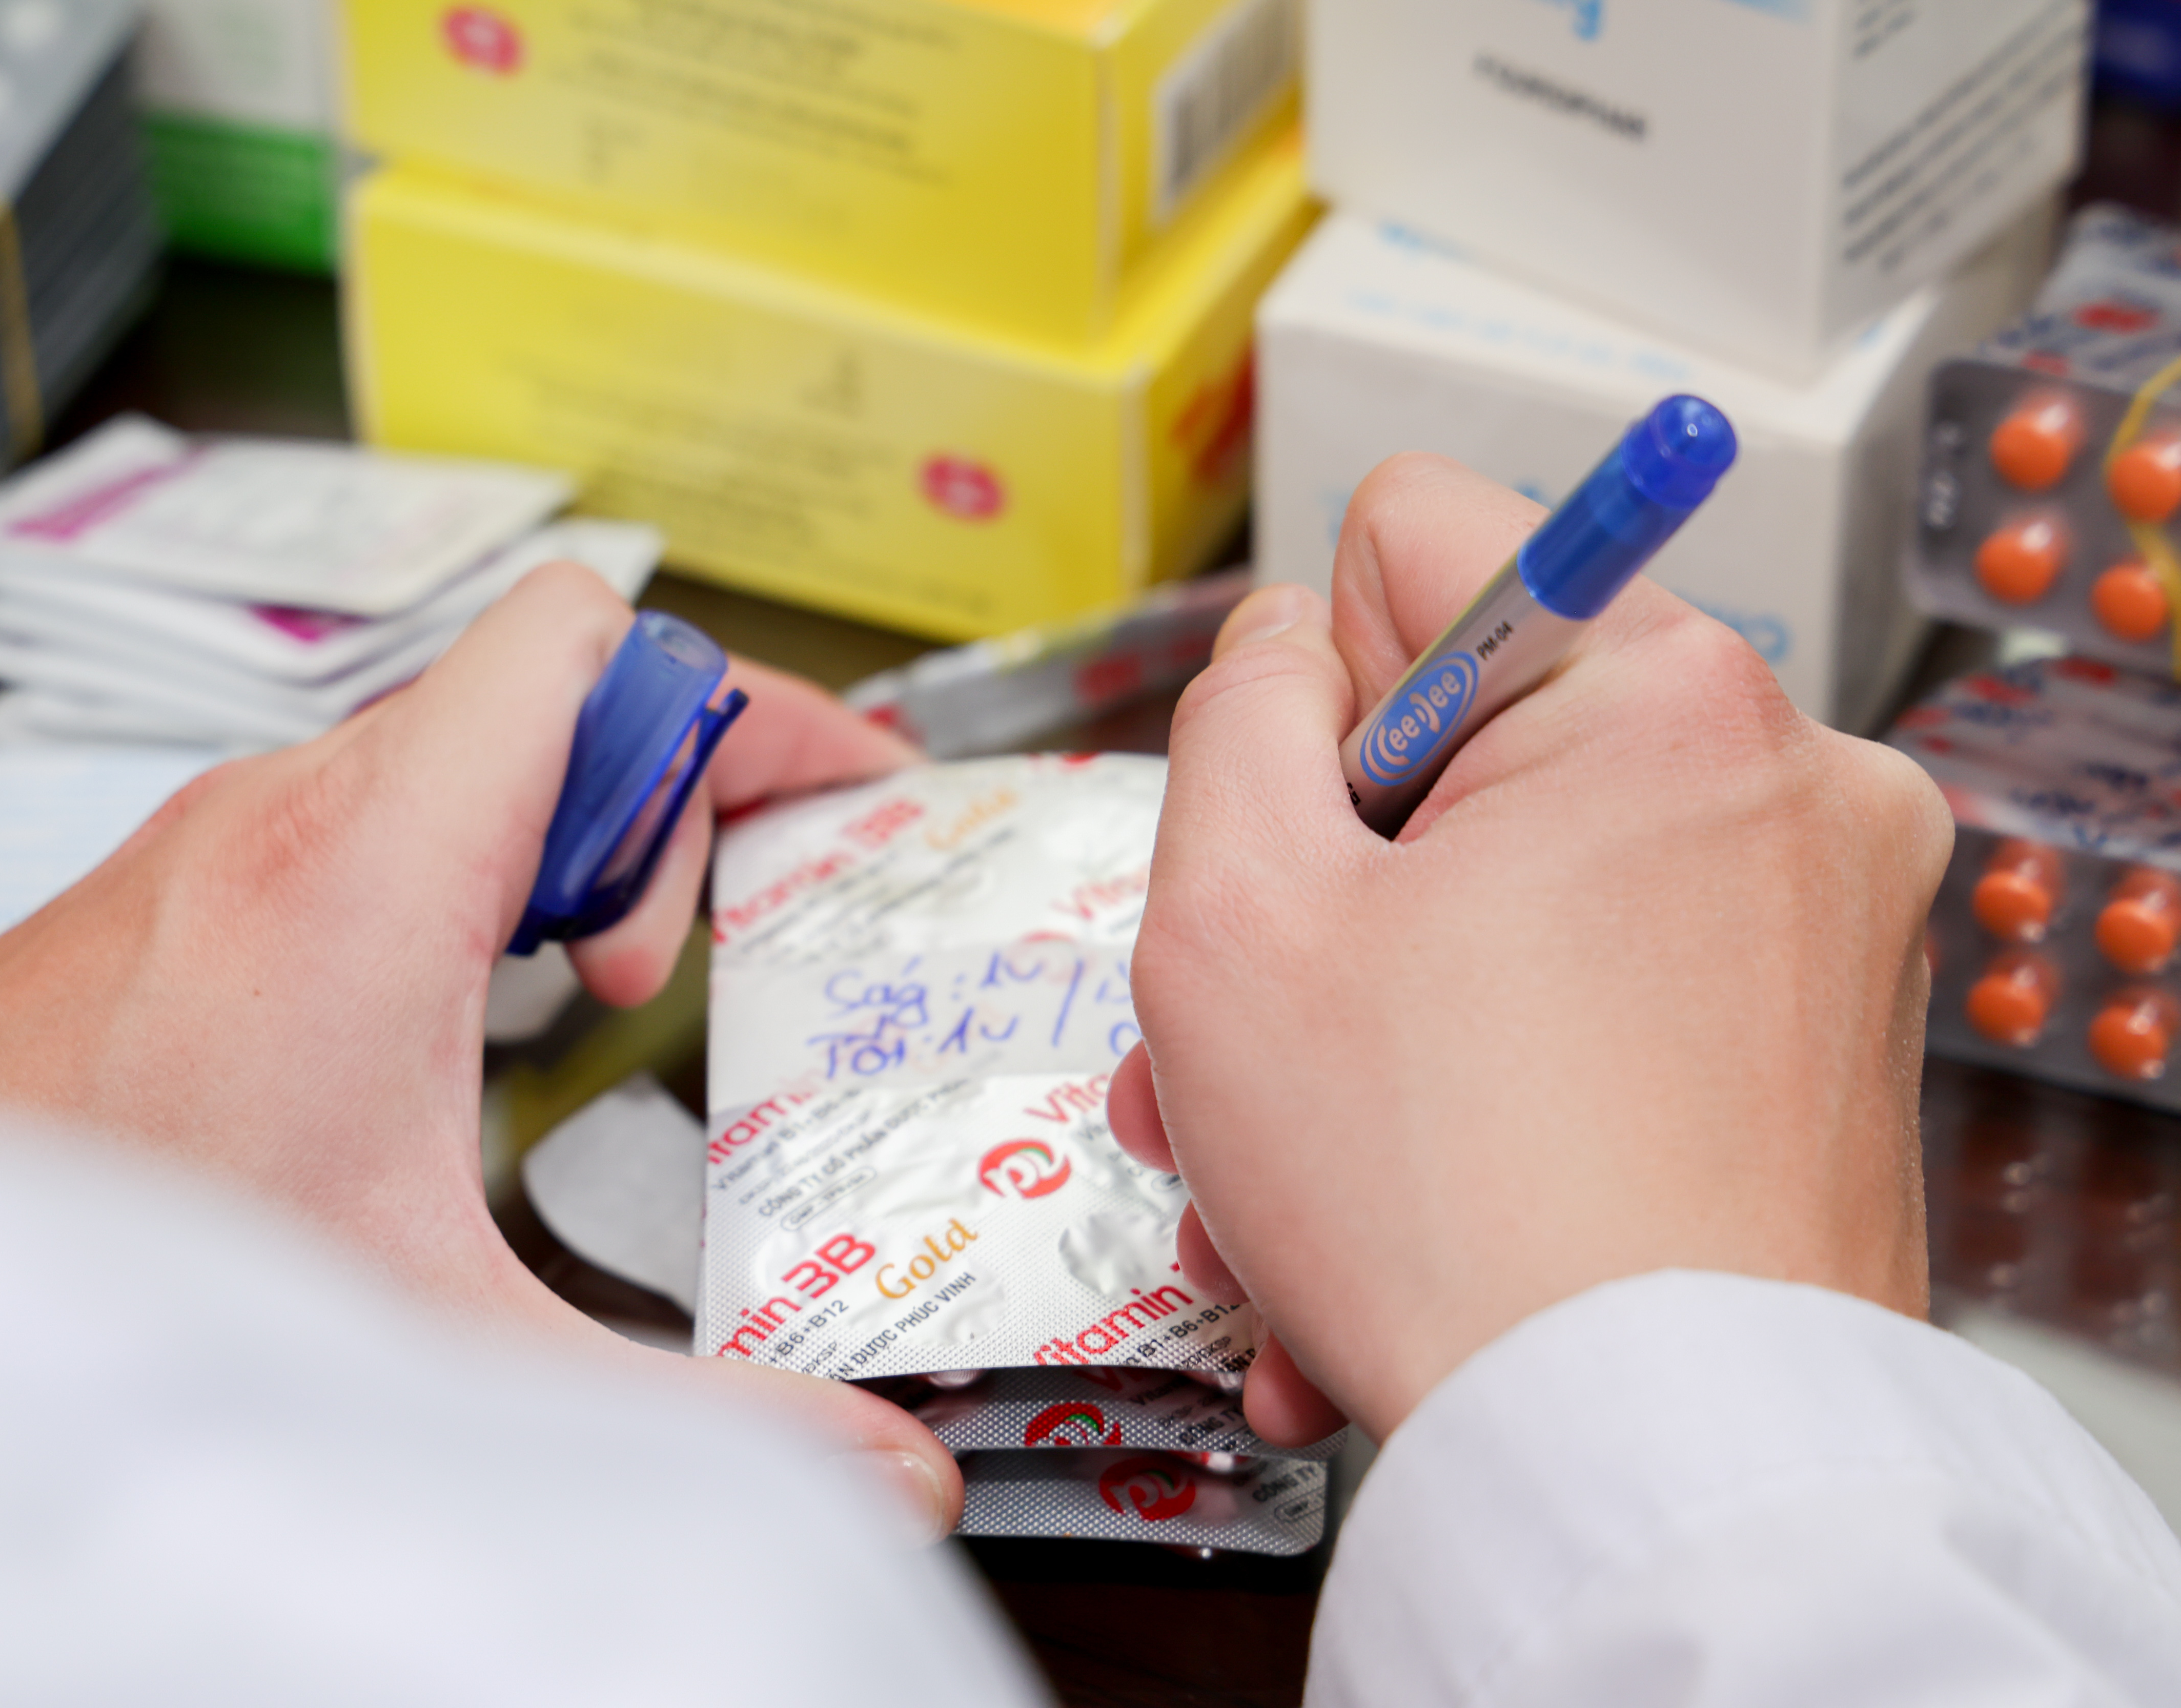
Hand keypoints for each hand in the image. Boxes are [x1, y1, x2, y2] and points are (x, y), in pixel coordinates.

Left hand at [0, 564, 963, 1537]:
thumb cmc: (116, 1279)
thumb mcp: (450, 1343)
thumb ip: (690, 1412)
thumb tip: (873, 1473)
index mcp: (370, 868)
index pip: (588, 646)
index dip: (742, 697)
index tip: (834, 777)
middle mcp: (285, 815)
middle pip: (546, 696)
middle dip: (655, 815)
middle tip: (639, 968)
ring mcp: (216, 836)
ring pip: (451, 750)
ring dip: (549, 847)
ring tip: (561, 989)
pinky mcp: (170, 878)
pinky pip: (360, 801)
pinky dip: (450, 866)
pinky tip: (439, 1009)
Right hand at [1106, 455, 1945, 1445]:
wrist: (1646, 1470)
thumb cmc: (1449, 1203)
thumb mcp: (1229, 913)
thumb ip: (1234, 714)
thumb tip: (1286, 650)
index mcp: (1659, 696)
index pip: (1414, 541)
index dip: (1302, 689)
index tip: (1300, 844)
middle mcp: (1784, 781)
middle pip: (1461, 754)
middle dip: (1322, 908)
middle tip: (1245, 1051)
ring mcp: (1825, 923)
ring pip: (1515, 905)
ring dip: (1372, 1034)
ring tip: (1292, 1184)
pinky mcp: (1828, 1048)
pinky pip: (1602, 1012)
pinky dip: (1484, 1099)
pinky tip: (1397, 1221)